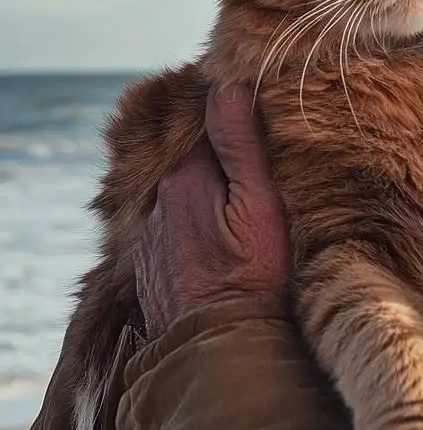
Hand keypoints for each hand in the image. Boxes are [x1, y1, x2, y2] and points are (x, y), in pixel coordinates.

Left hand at [133, 82, 289, 336]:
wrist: (216, 345)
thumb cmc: (251, 277)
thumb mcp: (259, 207)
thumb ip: (241, 146)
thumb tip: (227, 84)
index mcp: (186, 176)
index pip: (207, 126)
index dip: (236, 123)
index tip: (266, 122)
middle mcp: (158, 196)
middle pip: (192, 159)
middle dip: (221, 159)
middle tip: (260, 168)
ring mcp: (150, 230)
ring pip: (182, 194)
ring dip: (207, 194)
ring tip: (240, 210)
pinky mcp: (151, 259)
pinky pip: (174, 226)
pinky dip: (195, 224)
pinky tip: (220, 242)